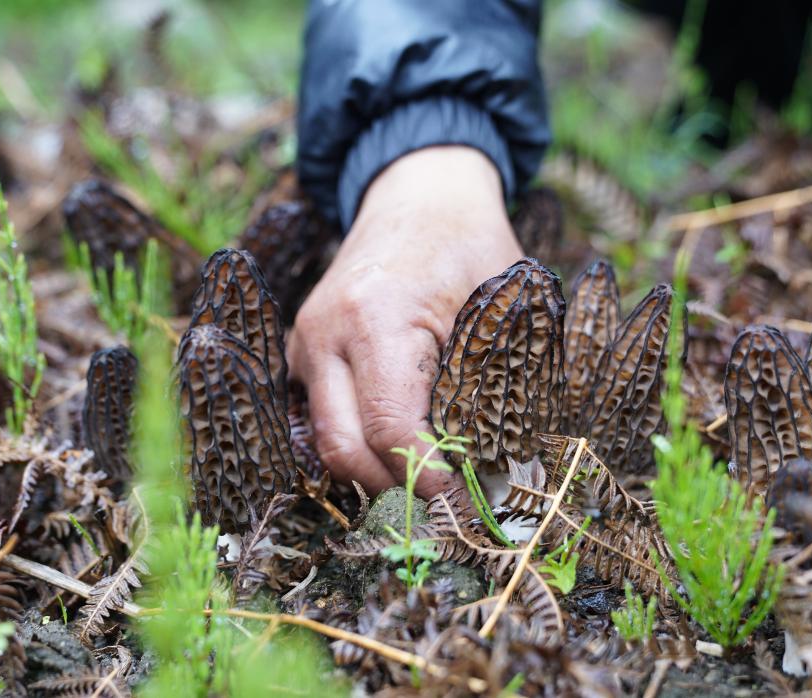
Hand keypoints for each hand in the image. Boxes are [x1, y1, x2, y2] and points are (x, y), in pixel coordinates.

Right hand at [288, 146, 522, 497]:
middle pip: (342, 448)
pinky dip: (359, 445)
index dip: (427, 477)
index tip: (465, 501)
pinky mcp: (304, 351)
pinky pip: (323, 417)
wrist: (418, 195)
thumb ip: (499, 375)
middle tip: (447, 507)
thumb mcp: (502, 299)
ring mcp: (305, 342)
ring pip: (326, 440)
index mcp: (377, 317)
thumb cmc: (469, 243)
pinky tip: (401, 452)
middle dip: (395, 489)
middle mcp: (325, 333)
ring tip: (430, 484)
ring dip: (375, 472)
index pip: (390, 427)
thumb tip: (507, 467)